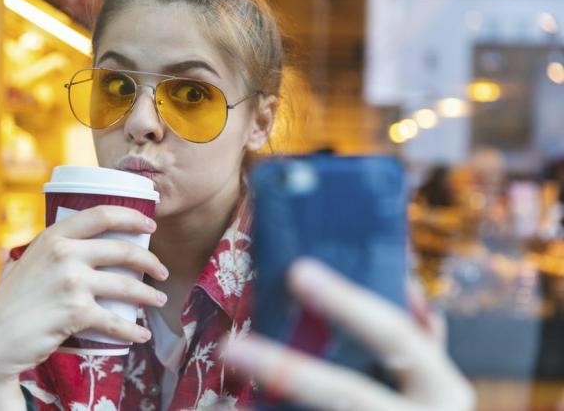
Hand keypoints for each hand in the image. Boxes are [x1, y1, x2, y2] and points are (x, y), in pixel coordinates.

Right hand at [0, 206, 168, 407]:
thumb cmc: (6, 305)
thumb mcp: (22, 265)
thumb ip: (39, 254)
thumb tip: (43, 246)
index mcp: (54, 237)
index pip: (101, 215)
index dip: (132, 216)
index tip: (151, 223)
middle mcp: (65, 254)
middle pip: (123, 249)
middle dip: (150, 260)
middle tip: (162, 270)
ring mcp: (72, 282)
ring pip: (127, 285)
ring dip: (150, 294)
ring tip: (160, 299)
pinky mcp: (77, 312)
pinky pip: (116, 320)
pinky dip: (134, 329)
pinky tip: (143, 333)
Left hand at [224, 259, 474, 410]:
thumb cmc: (424, 405)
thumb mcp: (434, 374)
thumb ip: (418, 332)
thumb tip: (400, 280)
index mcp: (443, 386)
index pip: (396, 335)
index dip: (349, 304)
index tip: (298, 272)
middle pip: (348, 394)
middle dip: (287, 371)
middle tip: (230, 347)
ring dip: (272, 393)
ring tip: (226, 368)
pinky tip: (231, 408)